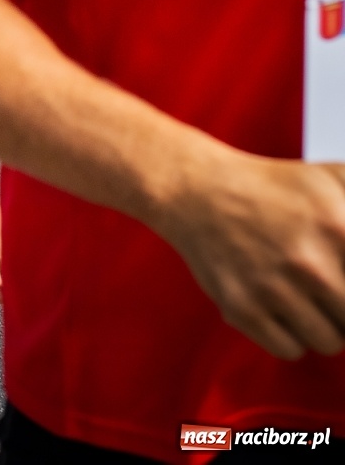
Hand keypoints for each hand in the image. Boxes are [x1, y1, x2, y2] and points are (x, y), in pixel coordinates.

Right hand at [153, 153, 344, 358]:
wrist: (197, 191)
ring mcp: (273, 288)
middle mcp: (309, 262)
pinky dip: (290, 335)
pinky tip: (280, 305)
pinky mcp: (241, 308)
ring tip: (306, 295)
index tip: (341, 285)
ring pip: (329, 342)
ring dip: (324, 325)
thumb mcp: (335, 178)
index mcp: (340, 226)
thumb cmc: (275, 188)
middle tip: (333, 289)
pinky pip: (289, 349)